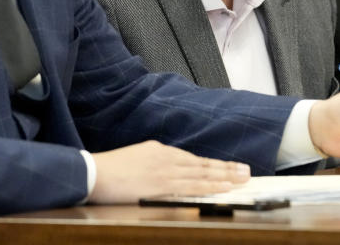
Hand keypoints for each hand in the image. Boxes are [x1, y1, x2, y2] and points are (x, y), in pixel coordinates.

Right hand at [89, 140, 250, 203]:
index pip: (192, 159)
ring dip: (224, 176)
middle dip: (225, 169)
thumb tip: (165, 174)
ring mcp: (165, 170)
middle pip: (202, 164)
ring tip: (242, 179)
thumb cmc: (109, 170)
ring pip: (201, 174)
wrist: (93, 172)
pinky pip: (191, 186)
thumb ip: (152, 164)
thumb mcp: (135, 160)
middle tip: (246, 171)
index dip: (212, 165)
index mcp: (158, 150)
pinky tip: (223, 188)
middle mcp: (165, 157)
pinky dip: (209, 186)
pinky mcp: (161, 184)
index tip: (228, 167)